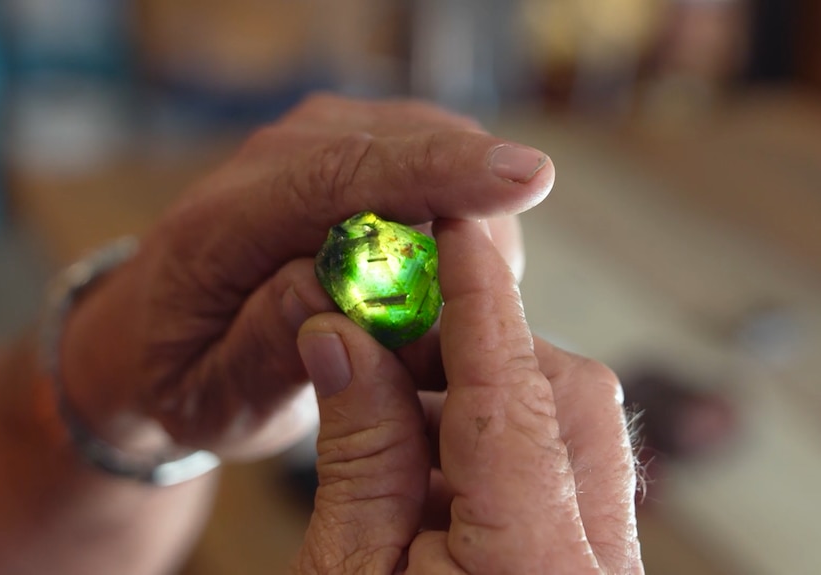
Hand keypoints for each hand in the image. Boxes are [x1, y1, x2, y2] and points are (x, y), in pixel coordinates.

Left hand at [58, 94, 553, 458]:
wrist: (158, 333)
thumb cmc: (186, 373)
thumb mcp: (213, 397)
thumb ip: (266, 348)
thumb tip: (336, 290)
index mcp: (223, 224)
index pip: (342, 178)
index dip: (440, 174)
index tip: (527, 178)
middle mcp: (272, 160)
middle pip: (407, 150)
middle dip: (473, 220)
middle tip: (471, 319)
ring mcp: (315, 144)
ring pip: (434, 151)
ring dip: (466, 227)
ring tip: (431, 317)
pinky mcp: (350, 150)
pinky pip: (432, 164)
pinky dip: (455, 218)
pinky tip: (430, 281)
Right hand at [295, 220, 642, 573]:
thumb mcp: (343, 574)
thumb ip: (357, 455)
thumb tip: (342, 341)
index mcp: (533, 566)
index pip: (512, 394)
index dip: (481, 297)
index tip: (457, 227)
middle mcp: (595, 564)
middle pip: (565, 398)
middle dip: (479, 348)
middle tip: (391, 339)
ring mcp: (603, 567)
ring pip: (569, 431)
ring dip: (481, 401)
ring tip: (393, 413)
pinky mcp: (587, 568)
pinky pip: (562, 476)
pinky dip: (494, 448)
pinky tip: (425, 466)